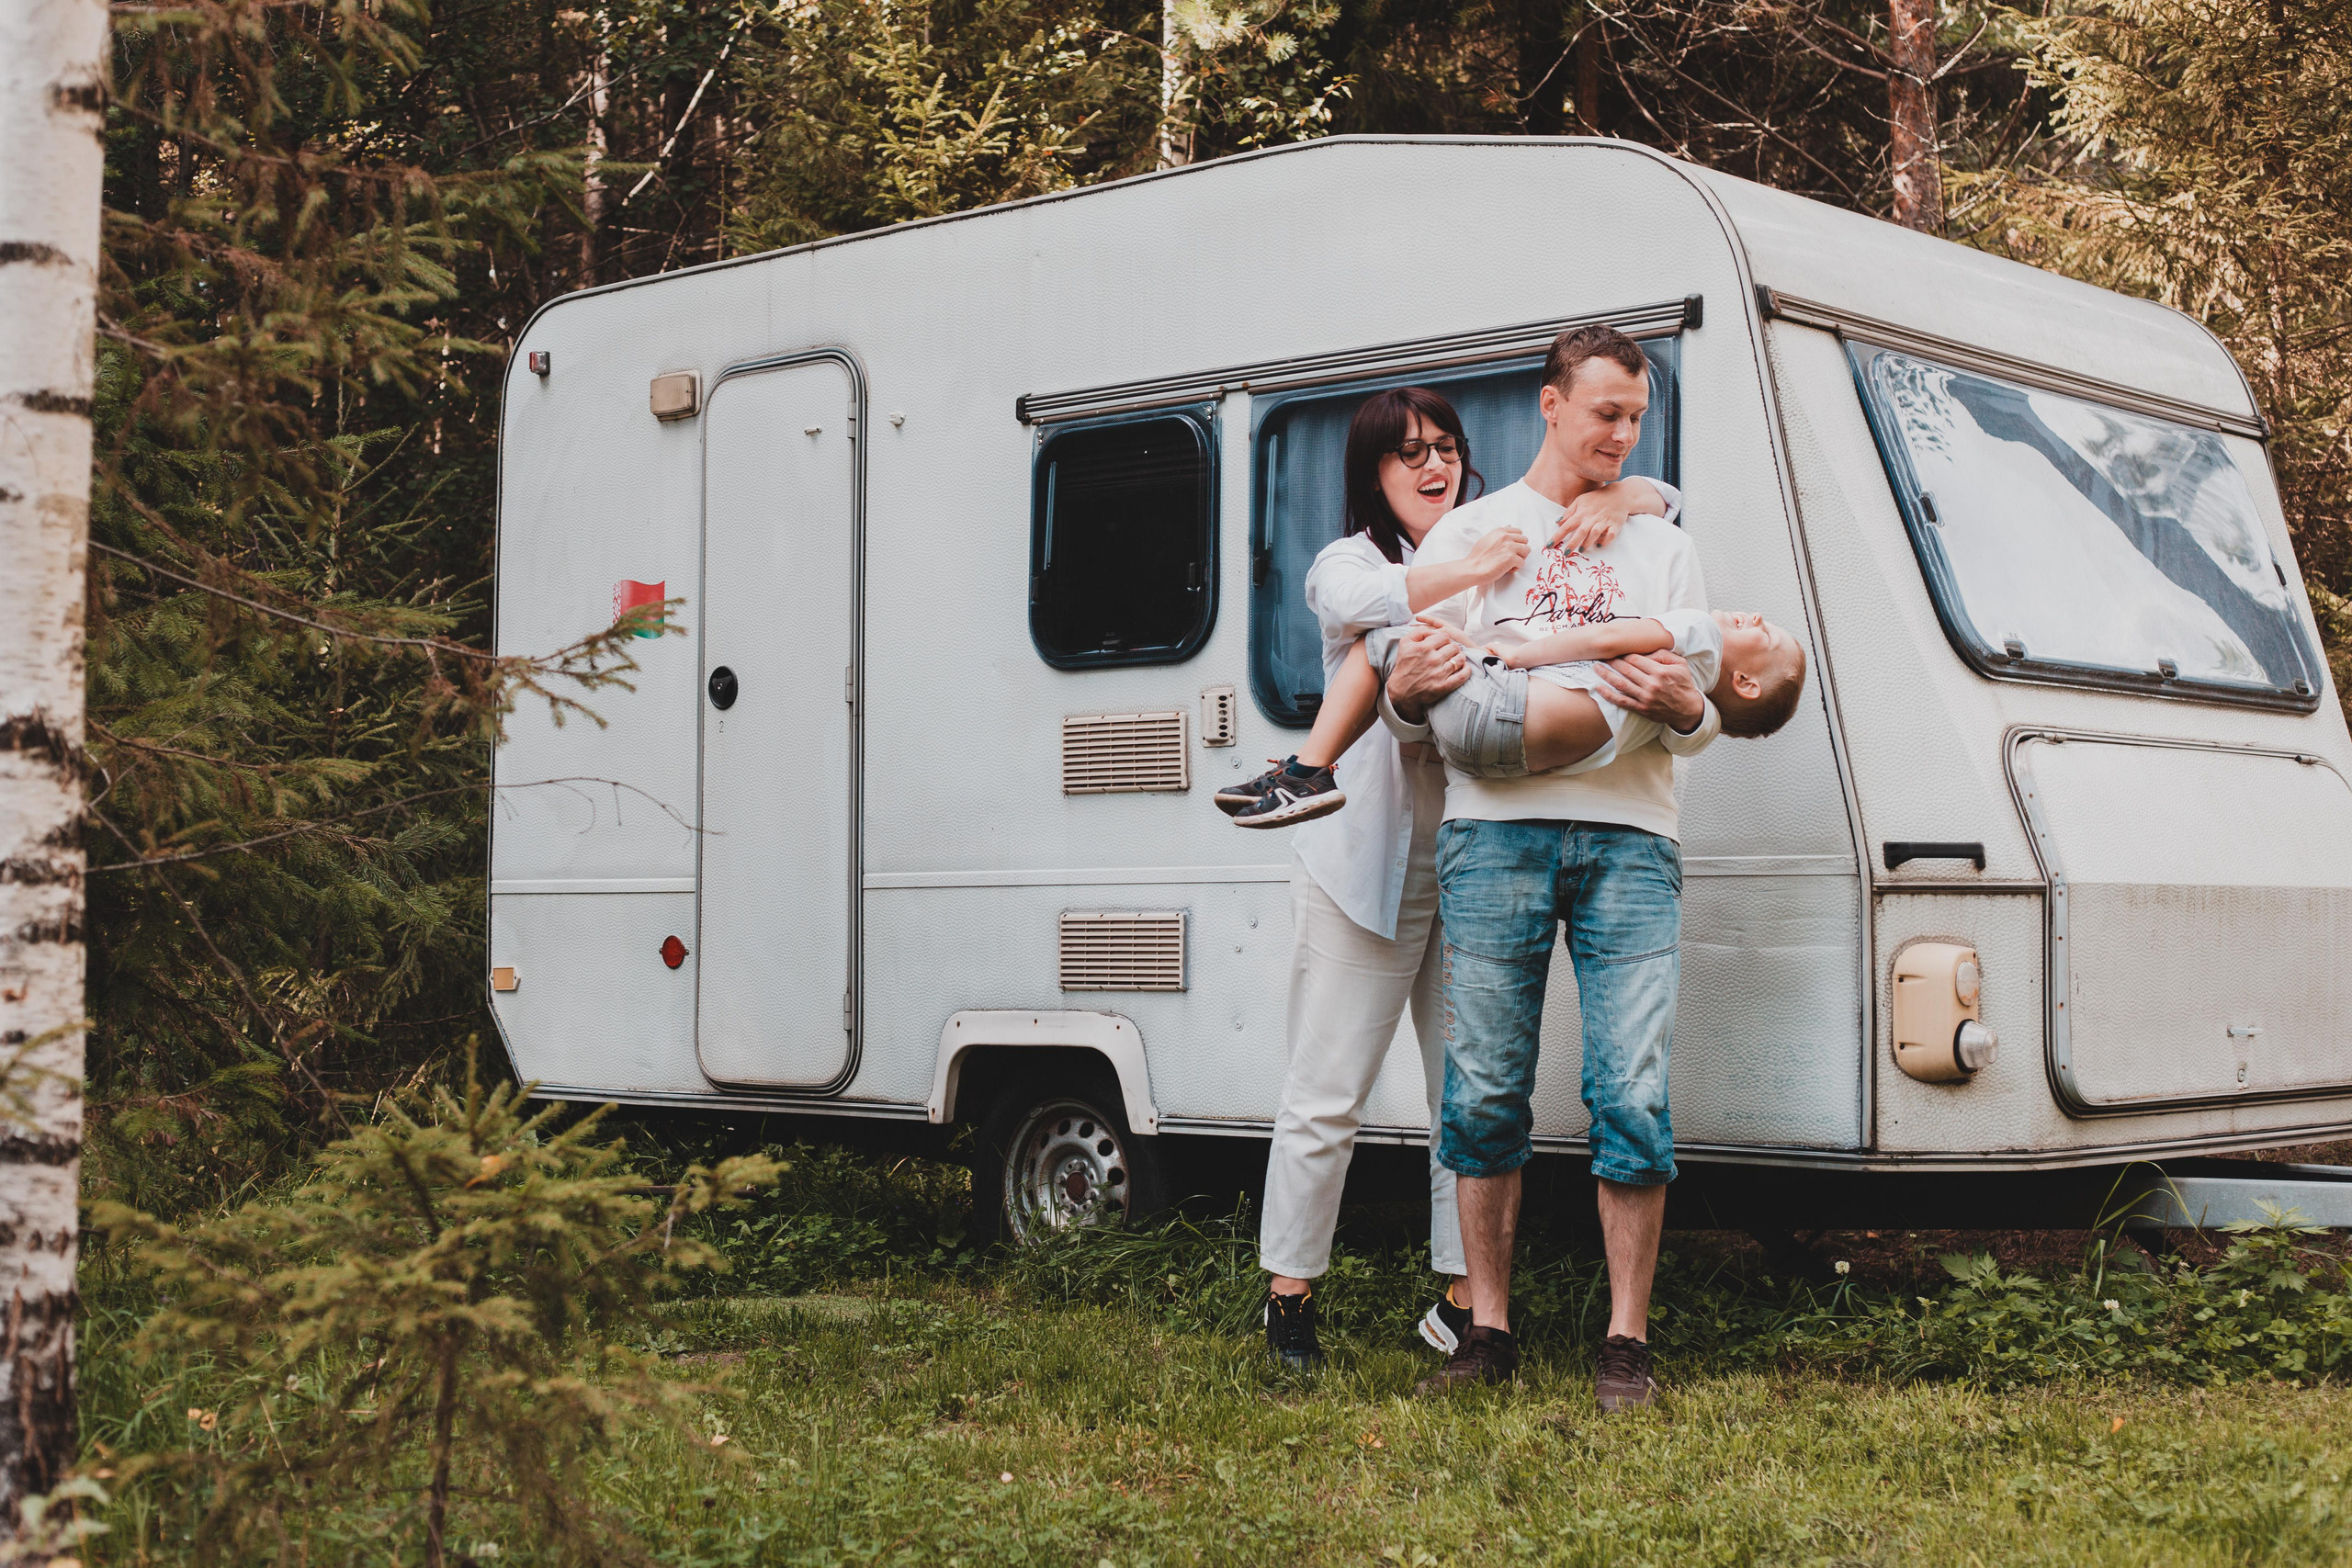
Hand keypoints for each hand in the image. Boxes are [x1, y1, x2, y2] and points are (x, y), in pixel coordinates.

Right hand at [1383, 622, 1472, 721]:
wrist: (1401, 690)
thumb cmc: (1404, 665)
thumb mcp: (1405, 643)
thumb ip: (1419, 631)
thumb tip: (1434, 629)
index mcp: (1423, 648)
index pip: (1444, 636)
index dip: (1444, 639)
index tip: (1442, 644)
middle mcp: (1432, 660)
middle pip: (1453, 647)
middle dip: (1452, 648)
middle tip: (1448, 652)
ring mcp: (1438, 674)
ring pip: (1460, 659)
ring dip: (1460, 658)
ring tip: (1455, 659)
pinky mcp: (1443, 686)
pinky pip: (1462, 675)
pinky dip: (1466, 670)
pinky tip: (1463, 667)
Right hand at [1462, 526, 1530, 583]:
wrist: (1472, 568)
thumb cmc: (1477, 557)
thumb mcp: (1487, 539)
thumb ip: (1498, 536)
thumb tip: (1507, 534)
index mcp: (1500, 531)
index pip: (1519, 532)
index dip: (1517, 541)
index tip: (1512, 548)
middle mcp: (1506, 537)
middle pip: (1525, 540)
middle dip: (1520, 549)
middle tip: (1512, 557)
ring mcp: (1509, 547)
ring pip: (1527, 550)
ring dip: (1520, 557)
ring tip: (1511, 563)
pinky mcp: (1511, 558)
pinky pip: (1522, 562)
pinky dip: (1516, 568)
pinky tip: (1507, 569)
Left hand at [1549, 479, 1659, 552]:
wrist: (1619, 495)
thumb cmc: (1597, 498)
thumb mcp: (1581, 500)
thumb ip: (1569, 512)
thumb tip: (1558, 523)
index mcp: (1582, 513)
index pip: (1567, 526)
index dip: (1558, 536)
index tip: (1549, 545)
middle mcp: (1592, 518)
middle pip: (1580, 532)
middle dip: (1572, 543)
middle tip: (1565, 553)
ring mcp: (1604, 521)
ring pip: (1595, 533)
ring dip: (1588, 542)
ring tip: (1582, 549)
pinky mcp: (1615, 525)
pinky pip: (1611, 535)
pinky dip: (1606, 540)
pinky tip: (1600, 545)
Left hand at [1591, 651, 1705, 732]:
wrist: (1688, 709)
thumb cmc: (1683, 683)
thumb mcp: (1680, 664)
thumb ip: (1663, 654)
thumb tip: (1646, 650)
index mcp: (1660, 671)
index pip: (1636, 659)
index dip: (1623, 654)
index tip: (1615, 650)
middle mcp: (1651, 684)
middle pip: (1626, 669)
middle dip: (1611, 661)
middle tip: (1601, 655)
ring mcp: (1645, 698)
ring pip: (1621, 684)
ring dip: (1606, 675)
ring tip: (1596, 667)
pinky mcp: (1641, 709)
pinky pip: (1621, 701)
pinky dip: (1608, 695)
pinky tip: (1598, 688)